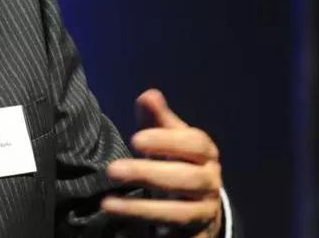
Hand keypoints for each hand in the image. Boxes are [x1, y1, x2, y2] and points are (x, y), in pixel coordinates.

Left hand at [102, 89, 223, 236]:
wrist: (201, 207)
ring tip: (107, 203)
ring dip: (142, 209)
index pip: (195, 144)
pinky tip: (125, 227)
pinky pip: (175, 235)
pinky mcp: (195, 235)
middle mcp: (210, 183)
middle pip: (188, 179)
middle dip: (149, 174)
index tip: (135, 140)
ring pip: (179, 213)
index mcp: (207, 154)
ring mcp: (204, 212)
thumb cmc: (179, 163)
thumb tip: (148, 95)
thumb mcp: (170, 140)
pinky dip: (151, 231)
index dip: (167, 141)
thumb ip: (157, 119)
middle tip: (112, 170)